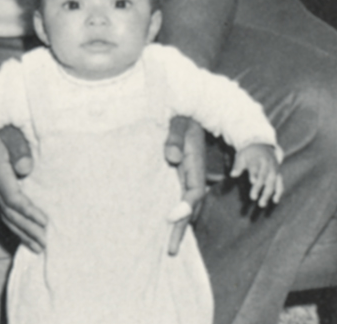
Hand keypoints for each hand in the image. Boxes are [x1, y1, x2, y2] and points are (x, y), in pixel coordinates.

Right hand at [0, 127, 46, 252]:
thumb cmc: (2, 122)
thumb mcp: (10, 130)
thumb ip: (18, 147)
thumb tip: (25, 168)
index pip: (12, 198)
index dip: (29, 212)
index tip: (45, 222)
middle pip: (8, 212)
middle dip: (27, 229)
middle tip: (45, 243)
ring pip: (5, 214)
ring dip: (22, 232)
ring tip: (37, 247)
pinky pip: (4, 209)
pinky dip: (15, 224)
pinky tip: (24, 233)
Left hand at [164, 115, 206, 254]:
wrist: (187, 113)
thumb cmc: (180, 118)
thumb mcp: (178, 124)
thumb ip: (174, 138)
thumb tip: (171, 157)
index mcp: (194, 165)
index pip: (193, 192)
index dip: (184, 207)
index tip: (170, 218)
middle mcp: (193, 176)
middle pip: (192, 207)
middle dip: (181, 228)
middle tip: (170, 250)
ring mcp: (187, 177)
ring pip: (188, 207)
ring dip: (179, 226)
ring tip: (169, 248)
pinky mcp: (179, 176)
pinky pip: (180, 199)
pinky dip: (177, 214)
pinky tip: (168, 225)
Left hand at [231, 143, 282, 207]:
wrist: (263, 146)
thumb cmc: (249, 153)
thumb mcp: (241, 155)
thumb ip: (238, 165)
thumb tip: (232, 174)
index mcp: (257, 159)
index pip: (255, 167)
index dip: (254, 174)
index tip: (252, 182)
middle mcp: (267, 165)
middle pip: (264, 177)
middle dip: (259, 188)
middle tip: (252, 198)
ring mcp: (274, 170)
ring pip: (273, 183)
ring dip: (268, 194)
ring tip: (261, 204)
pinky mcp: (279, 174)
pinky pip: (280, 184)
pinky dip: (279, 193)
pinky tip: (275, 201)